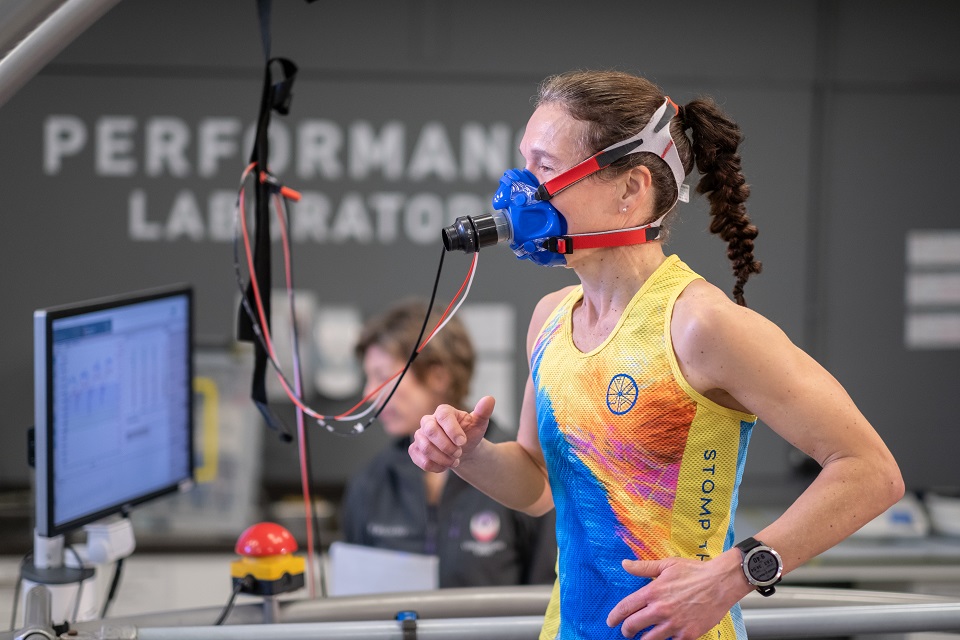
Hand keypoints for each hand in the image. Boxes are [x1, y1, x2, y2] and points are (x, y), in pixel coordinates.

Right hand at [408, 396, 494, 472]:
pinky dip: (435, 466)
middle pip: (430, 430)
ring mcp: (420, 435)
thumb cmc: (470, 434)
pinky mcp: (415, 449)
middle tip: (459, 453)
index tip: (463, 442)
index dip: (452, 430)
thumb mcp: (479, 424)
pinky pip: (420, 459)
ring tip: (455, 461)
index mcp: (444, 411)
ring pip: (425, 447)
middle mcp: (428, 421)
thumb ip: (483, 412)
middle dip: (446, 446)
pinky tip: (445, 466)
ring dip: (442, 458)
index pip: (443, 416)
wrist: (462, 449)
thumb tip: (490, 399)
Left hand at [606, 555, 746, 639]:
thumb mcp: (667, 565)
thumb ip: (643, 567)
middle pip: (633, 626)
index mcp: (653, 592)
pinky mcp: (687, 635)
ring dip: (642, 639)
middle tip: (626, 631)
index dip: (614, 617)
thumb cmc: (695, 572)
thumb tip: (624, 564)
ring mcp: (674, 624)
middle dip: (626, 630)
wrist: (721, 583)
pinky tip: (663, 638)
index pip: (625, 608)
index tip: (610, 621)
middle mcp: (660, 610)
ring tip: (641, 638)